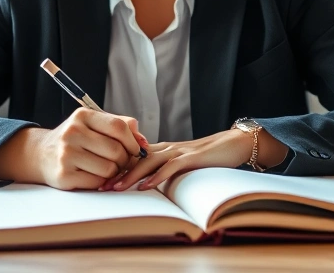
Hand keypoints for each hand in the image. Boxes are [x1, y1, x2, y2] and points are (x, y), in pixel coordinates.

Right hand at [35, 108, 149, 190]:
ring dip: (114, 173)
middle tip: (121, 162)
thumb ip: (120, 125)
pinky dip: (101, 182)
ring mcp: (66, 154)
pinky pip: (97, 183)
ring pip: (109, 169)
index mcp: (82, 116)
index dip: (133, 141)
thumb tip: (143, 141)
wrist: (41, 154)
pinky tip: (94, 176)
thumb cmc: (75, 139)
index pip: (118, 127)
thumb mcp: (93, 124)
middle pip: (116, 150)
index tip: (135, 149)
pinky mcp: (64, 176)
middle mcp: (72, 132)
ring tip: (107, 168)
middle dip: (125, 160)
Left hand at [106, 129, 254, 191]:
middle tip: (100, 187)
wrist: (233, 143)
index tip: (100, 182)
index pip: (134, 158)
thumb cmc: (208, 157)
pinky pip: (171, 166)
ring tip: (117, 188)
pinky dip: (157, 176)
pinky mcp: (192, 157)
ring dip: (131, 175)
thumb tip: (147, 185)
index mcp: (162, 150)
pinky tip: (146, 186)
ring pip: (149, 161)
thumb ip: (164, 170)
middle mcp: (167, 148)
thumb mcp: (181, 164)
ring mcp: (179, 151)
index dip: (116, 169)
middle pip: (136, 158)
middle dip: (117, 173)